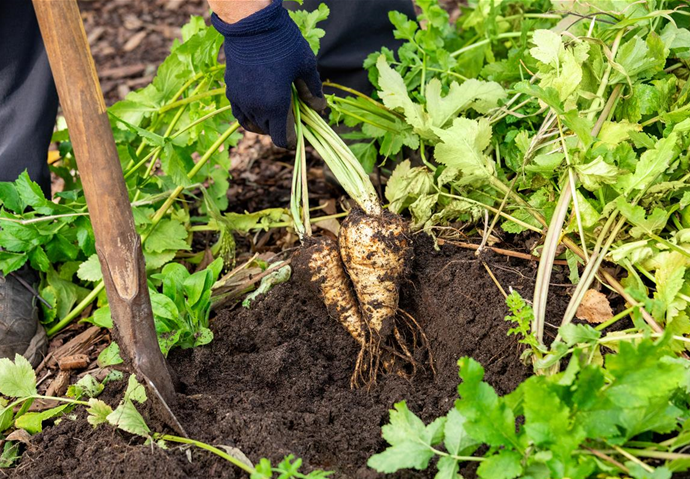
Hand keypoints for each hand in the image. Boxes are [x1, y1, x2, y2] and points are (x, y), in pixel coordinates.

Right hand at [211, 0, 326, 148]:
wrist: (250, 24)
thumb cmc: (282, 43)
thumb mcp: (305, 65)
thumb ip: (312, 90)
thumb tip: (319, 107)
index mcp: (275, 106)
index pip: (282, 139)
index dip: (292, 140)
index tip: (298, 134)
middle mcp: (256, 108)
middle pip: (269, 132)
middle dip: (282, 128)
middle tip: (293, 116)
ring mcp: (241, 101)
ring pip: (253, 125)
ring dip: (266, 124)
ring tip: (276, 113)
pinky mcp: (231, 91)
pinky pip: (239, 114)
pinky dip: (250, 116)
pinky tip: (259, 108)